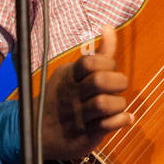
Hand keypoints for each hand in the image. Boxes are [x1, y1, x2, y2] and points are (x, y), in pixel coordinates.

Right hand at [41, 24, 133, 160]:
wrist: (39, 134)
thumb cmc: (63, 98)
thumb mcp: (74, 73)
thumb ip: (98, 54)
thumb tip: (109, 27)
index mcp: (69, 77)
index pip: (90, 62)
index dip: (107, 63)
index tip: (109, 70)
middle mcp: (72, 95)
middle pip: (99, 81)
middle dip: (117, 81)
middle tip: (117, 87)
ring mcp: (78, 116)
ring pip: (104, 104)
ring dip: (119, 103)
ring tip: (117, 105)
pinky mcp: (85, 135)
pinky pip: (108, 126)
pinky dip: (121, 121)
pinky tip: (124, 118)